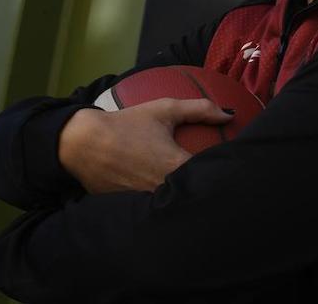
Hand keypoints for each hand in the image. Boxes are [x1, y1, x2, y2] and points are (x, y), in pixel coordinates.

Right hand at [58, 98, 232, 193]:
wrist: (82, 143)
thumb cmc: (127, 123)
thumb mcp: (165, 109)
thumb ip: (200, 110)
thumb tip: (229, 114)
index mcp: (174, 165)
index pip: (209, 173)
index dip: (223, 172)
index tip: (234, 166)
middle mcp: (162, 188)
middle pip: (194, 192)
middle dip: (207, 187)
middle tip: (220, 180)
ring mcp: (146, 202)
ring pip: (176, 204)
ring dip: (187, 197)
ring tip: (200, 191)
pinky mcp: (132, 209)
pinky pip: (155, 209)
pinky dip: (165, 204)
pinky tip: (174, 199)